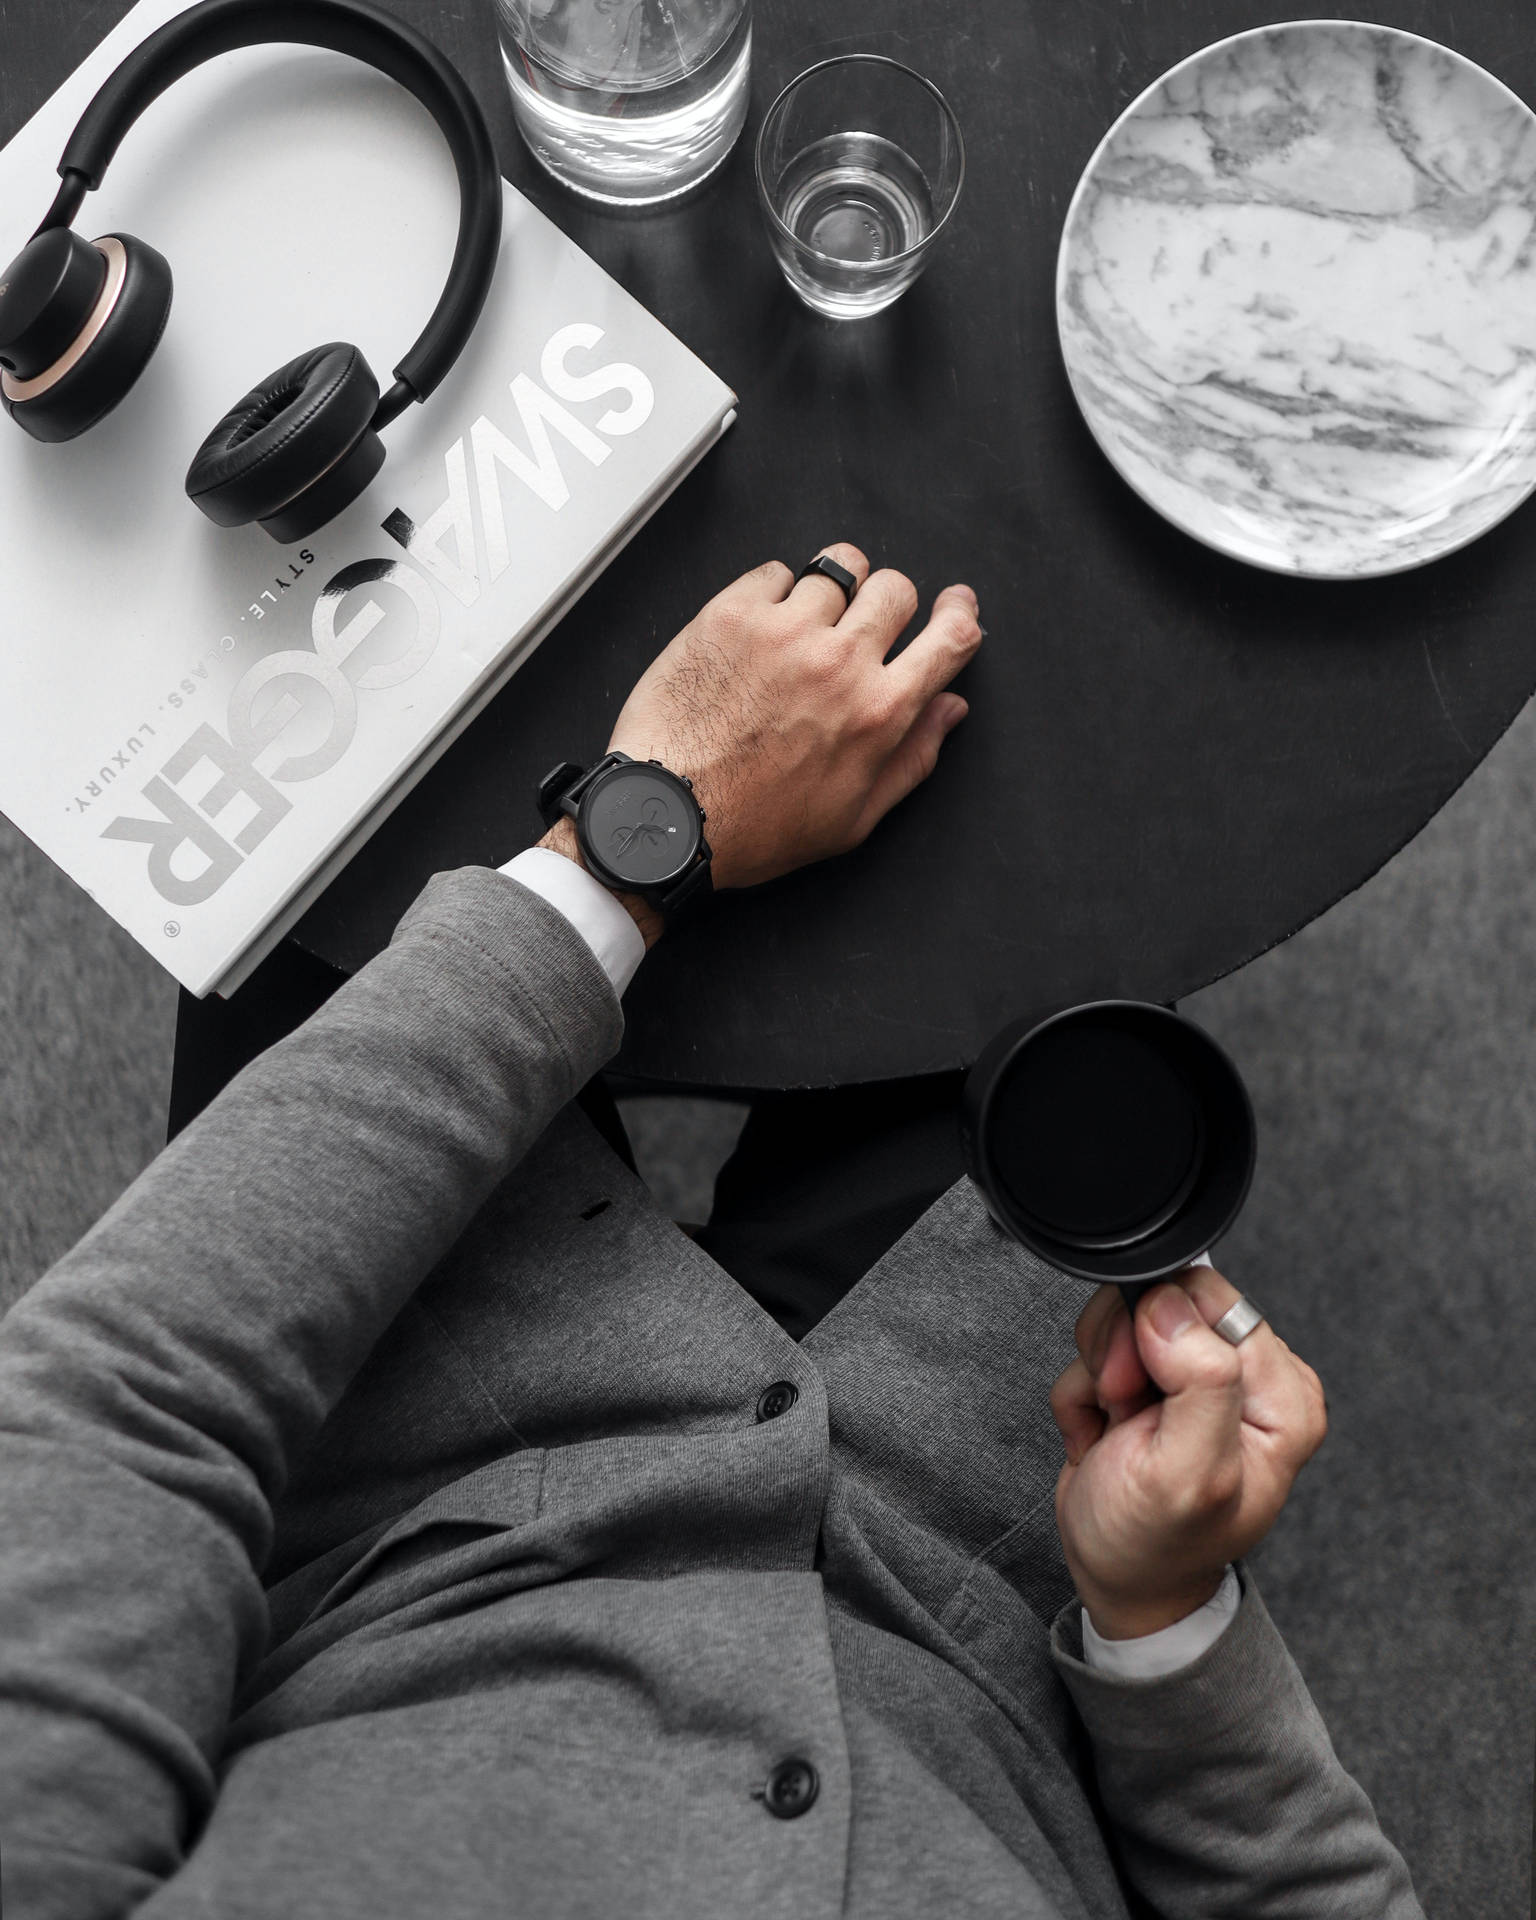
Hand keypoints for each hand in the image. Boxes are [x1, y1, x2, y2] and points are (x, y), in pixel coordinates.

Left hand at [602, 544, 981, 890]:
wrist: (668, 817)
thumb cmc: (756, 827)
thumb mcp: (854, 818)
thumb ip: (913, 758)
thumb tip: (949, 708)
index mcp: (879, 713)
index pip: (950, 638)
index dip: (960, 614)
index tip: (954, 605)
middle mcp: (839, 663)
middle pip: (895, 588)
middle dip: (888, 604)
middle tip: (862, 629)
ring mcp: (784, 632)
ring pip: (838, 568)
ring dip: (831, 592)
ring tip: (805, 627)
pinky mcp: (732, 615)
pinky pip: (775, 571)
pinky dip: (774, 592)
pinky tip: (759, 631)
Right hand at [1049, 1265, 1327, 1639]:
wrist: (1119, 1581)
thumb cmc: (1155, 1546)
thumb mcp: (1186, 1476)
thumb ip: (1200, 1384)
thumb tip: (1175, 1307)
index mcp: (1282, 1397)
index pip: (1213, 1300)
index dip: (1159, 1335)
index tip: (1140, 1393)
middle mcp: (1249, 1379)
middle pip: (1165, 1300)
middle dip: (1122, 1353)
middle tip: (1123, 1412)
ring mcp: (1200, 1377)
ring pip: (1125, 1318)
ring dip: (1099, 1372)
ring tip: (1115, 1427)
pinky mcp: (1157, 1381)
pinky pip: (1101, 1348)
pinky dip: (1085, 1390)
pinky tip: (1103, 1434)